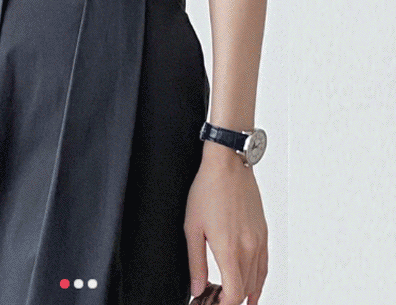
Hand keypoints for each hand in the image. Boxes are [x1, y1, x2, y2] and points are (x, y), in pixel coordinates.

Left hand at [184, 146, 268, 304]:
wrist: (228, 165)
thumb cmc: (208, 190)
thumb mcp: (192, 227)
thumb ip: (196, 262)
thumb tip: (197, 287)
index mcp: (229, 249)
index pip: (234, 294)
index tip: (212, 303)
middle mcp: (248, 248)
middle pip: (246, 291)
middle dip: (231, 300)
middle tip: (216, 298)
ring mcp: (259, 240)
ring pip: (258, 280)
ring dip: (246, 293)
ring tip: (231, 298)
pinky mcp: (263, 232)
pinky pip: (265, 265)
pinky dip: (258, 280)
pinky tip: (252, 285)